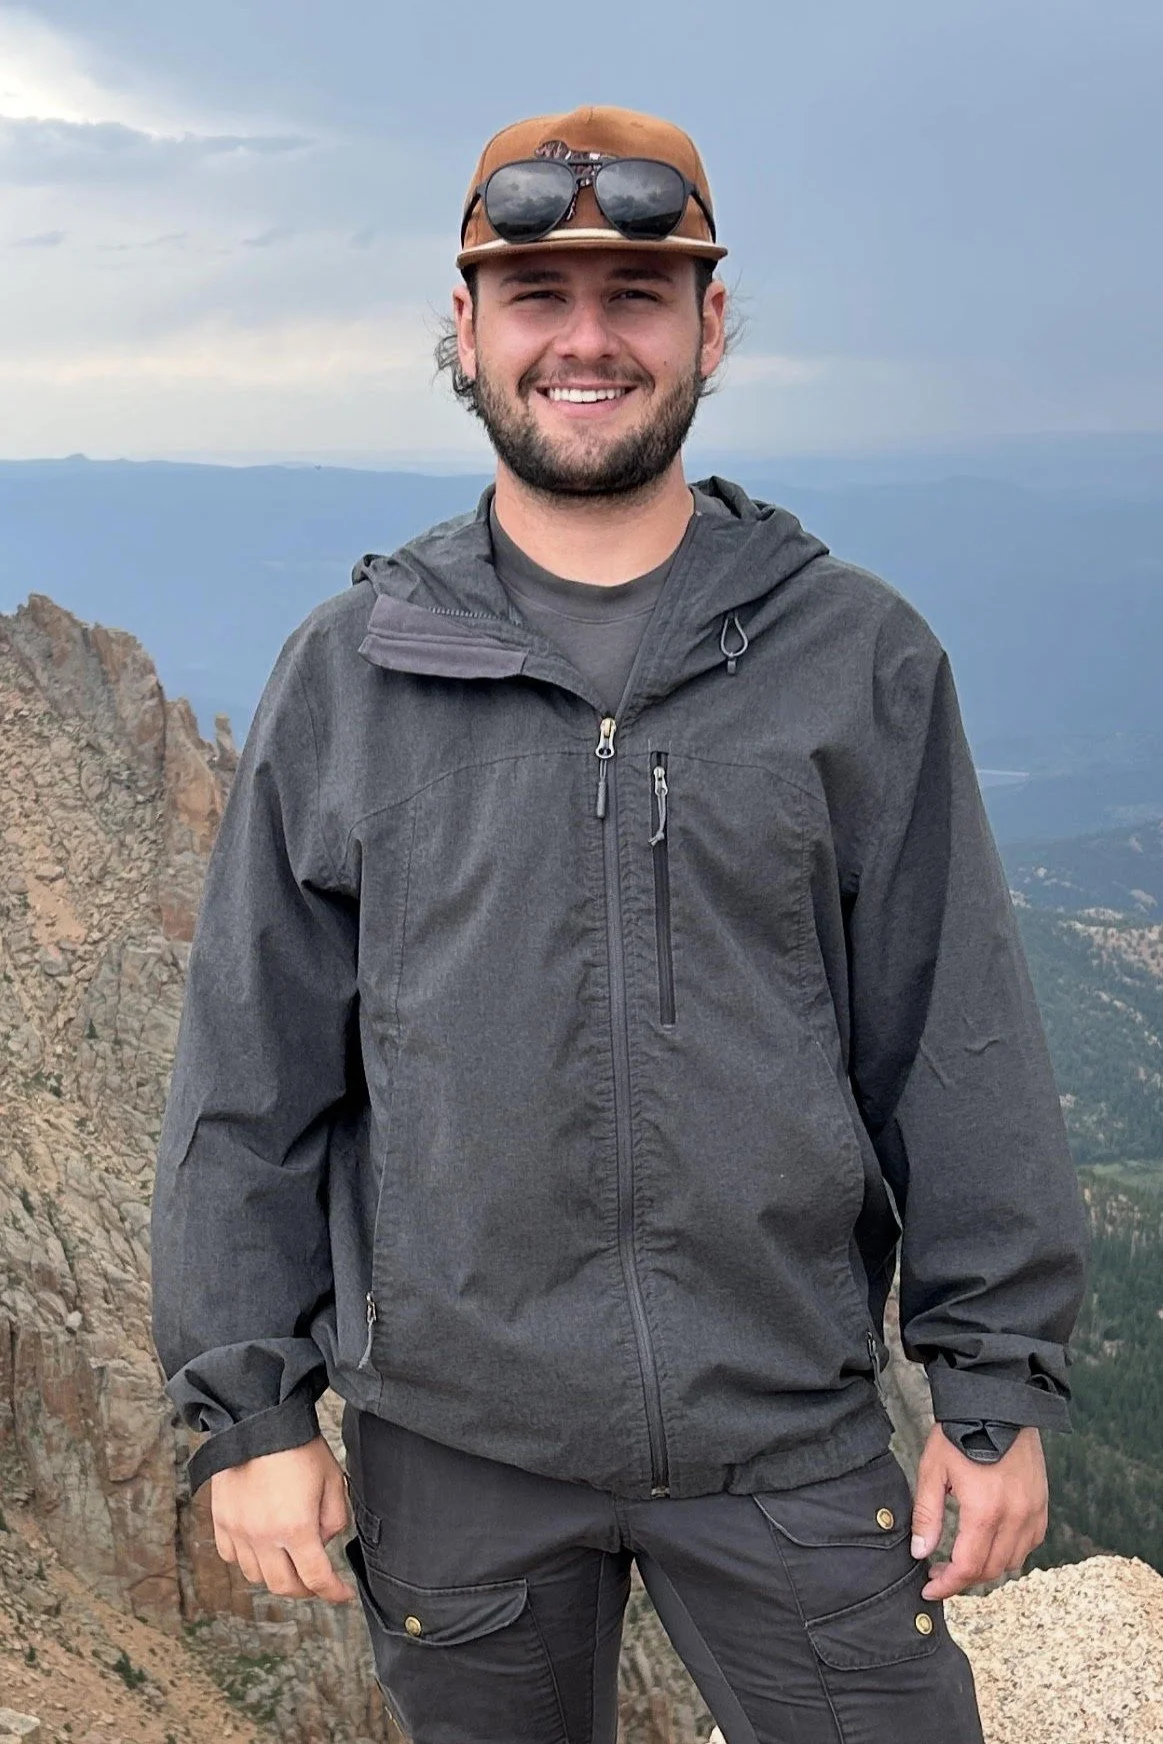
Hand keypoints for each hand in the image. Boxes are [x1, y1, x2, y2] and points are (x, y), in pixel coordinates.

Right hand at [210, 1435, 355, 1602]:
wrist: (258, 1419)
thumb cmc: (298, 1445)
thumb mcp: (332, 1479)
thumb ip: (335, 1519)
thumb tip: (322, 1543)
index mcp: (296, 1527)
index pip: (316, 1578)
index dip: (333, 1592)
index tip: (342, 1594)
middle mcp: (263, 1536)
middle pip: (284, 1586)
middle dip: (306, 1589)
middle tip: (317, 1581)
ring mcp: (238, 1531)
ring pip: (256, 1576)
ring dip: (276, 1575)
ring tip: (289, 1560)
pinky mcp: (221, 1521)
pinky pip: (231, 1557)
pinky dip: (248, 1560)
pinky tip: (261, 1547)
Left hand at [910, 1423, 1046, 1600]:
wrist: (997, 1401)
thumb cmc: (960, 1431)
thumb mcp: (933, 1469)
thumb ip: (927, 1515)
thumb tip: (921, 1553)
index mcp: (985, 1511)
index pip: (968, 1567)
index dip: (947, 1585)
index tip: (929, 1590)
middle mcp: (1015, 1517)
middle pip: (991, 1570)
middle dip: (963, 1579)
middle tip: (939, 1574)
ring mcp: (1033, 1511)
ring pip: (1012, 1561)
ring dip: (987, 1567)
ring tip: (962, 1558)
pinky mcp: (1042, 1503)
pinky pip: (1030, 1543)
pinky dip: (1011, 1551)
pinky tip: (990, 1541)